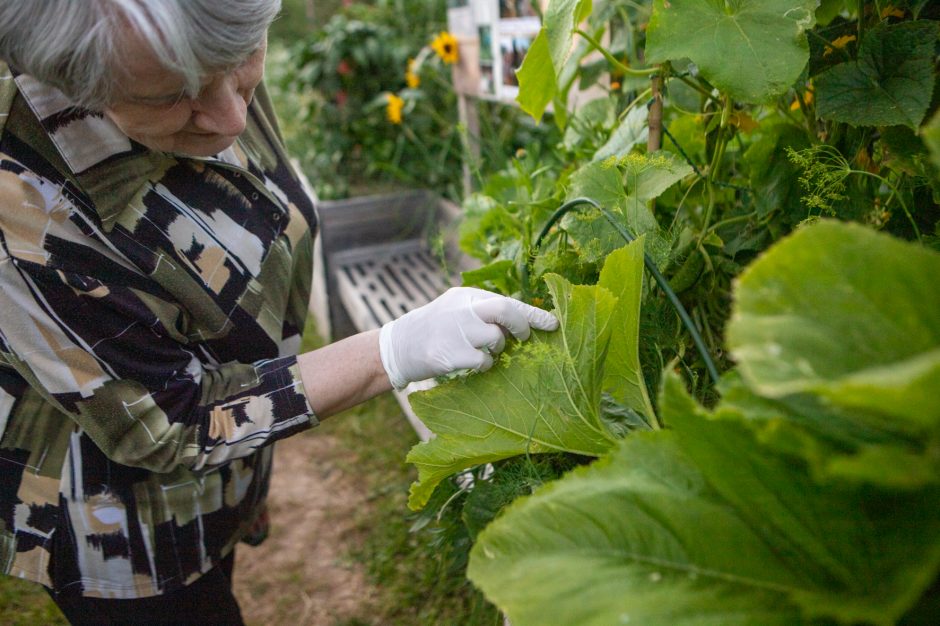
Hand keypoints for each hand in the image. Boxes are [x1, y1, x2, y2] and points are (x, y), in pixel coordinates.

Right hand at [378, 287, 558, 388]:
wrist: (399, 346)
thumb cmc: (435, 329)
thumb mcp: (455, 309)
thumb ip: (483, 310)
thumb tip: (520, 318)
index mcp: (466, 296)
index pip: (506, 300)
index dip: (534, 313)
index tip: (554, 323)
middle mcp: (462, 309)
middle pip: (504, 309)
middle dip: (522, 324)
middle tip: (524, 337)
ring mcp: (456, 331)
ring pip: (496, 339)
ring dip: (498, 349)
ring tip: (485, 351)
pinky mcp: (450, 354)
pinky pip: (483, 361)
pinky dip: (486, 364)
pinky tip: (474, 364)